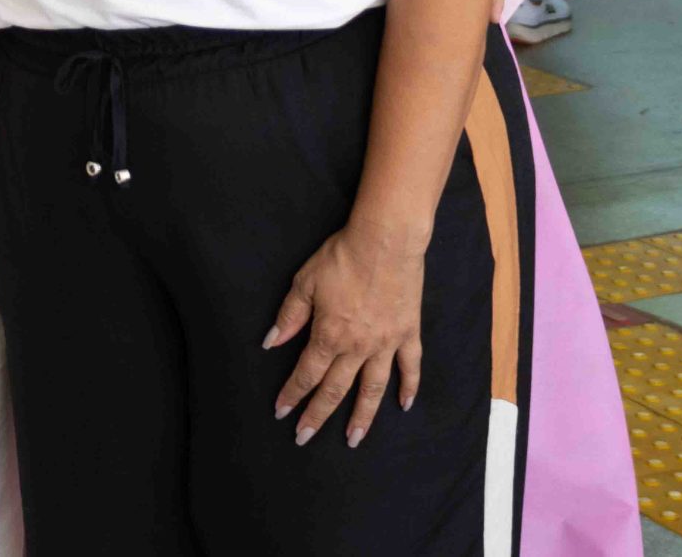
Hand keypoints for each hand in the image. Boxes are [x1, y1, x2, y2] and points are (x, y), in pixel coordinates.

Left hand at [264, 220, 425, 448]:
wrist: (386, 242)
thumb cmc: (342, 257)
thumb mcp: (305, 282)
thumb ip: (290, 315)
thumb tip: (271, 342)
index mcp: (329, 335)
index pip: (307, 373)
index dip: (292, 394)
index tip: (281, 412)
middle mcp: (358, 347)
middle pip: (335, 389)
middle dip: (318, 415)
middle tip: (305, 438)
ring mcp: (386, 343)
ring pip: (373, 388)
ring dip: (363, 416)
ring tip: (354, 439)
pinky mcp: (408, 334)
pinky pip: (410, 367)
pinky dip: (409, 387)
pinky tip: (404, 405)